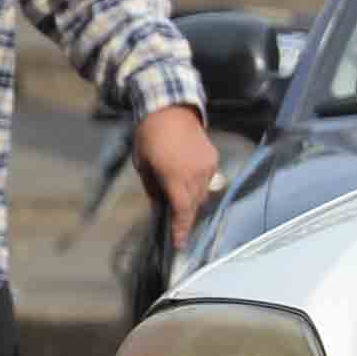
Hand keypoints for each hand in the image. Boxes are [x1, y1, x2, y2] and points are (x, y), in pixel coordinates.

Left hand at [133, 104, 216, 250]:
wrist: (170, 110)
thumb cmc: (149, 138)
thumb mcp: (143, 166)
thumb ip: (154, 189)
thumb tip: (161, 206)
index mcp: (175, 177)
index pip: (182, 211)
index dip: (182, 230)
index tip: (180, 244)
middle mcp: (196, 174)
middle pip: (194, 205)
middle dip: (185, 216)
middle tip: (176, 226)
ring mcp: (208, 166)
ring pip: (203, 194)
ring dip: (192, 201)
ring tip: (180, 200)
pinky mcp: (213, 159)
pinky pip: (207, 180)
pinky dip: (198, 186)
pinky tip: (187, 181)